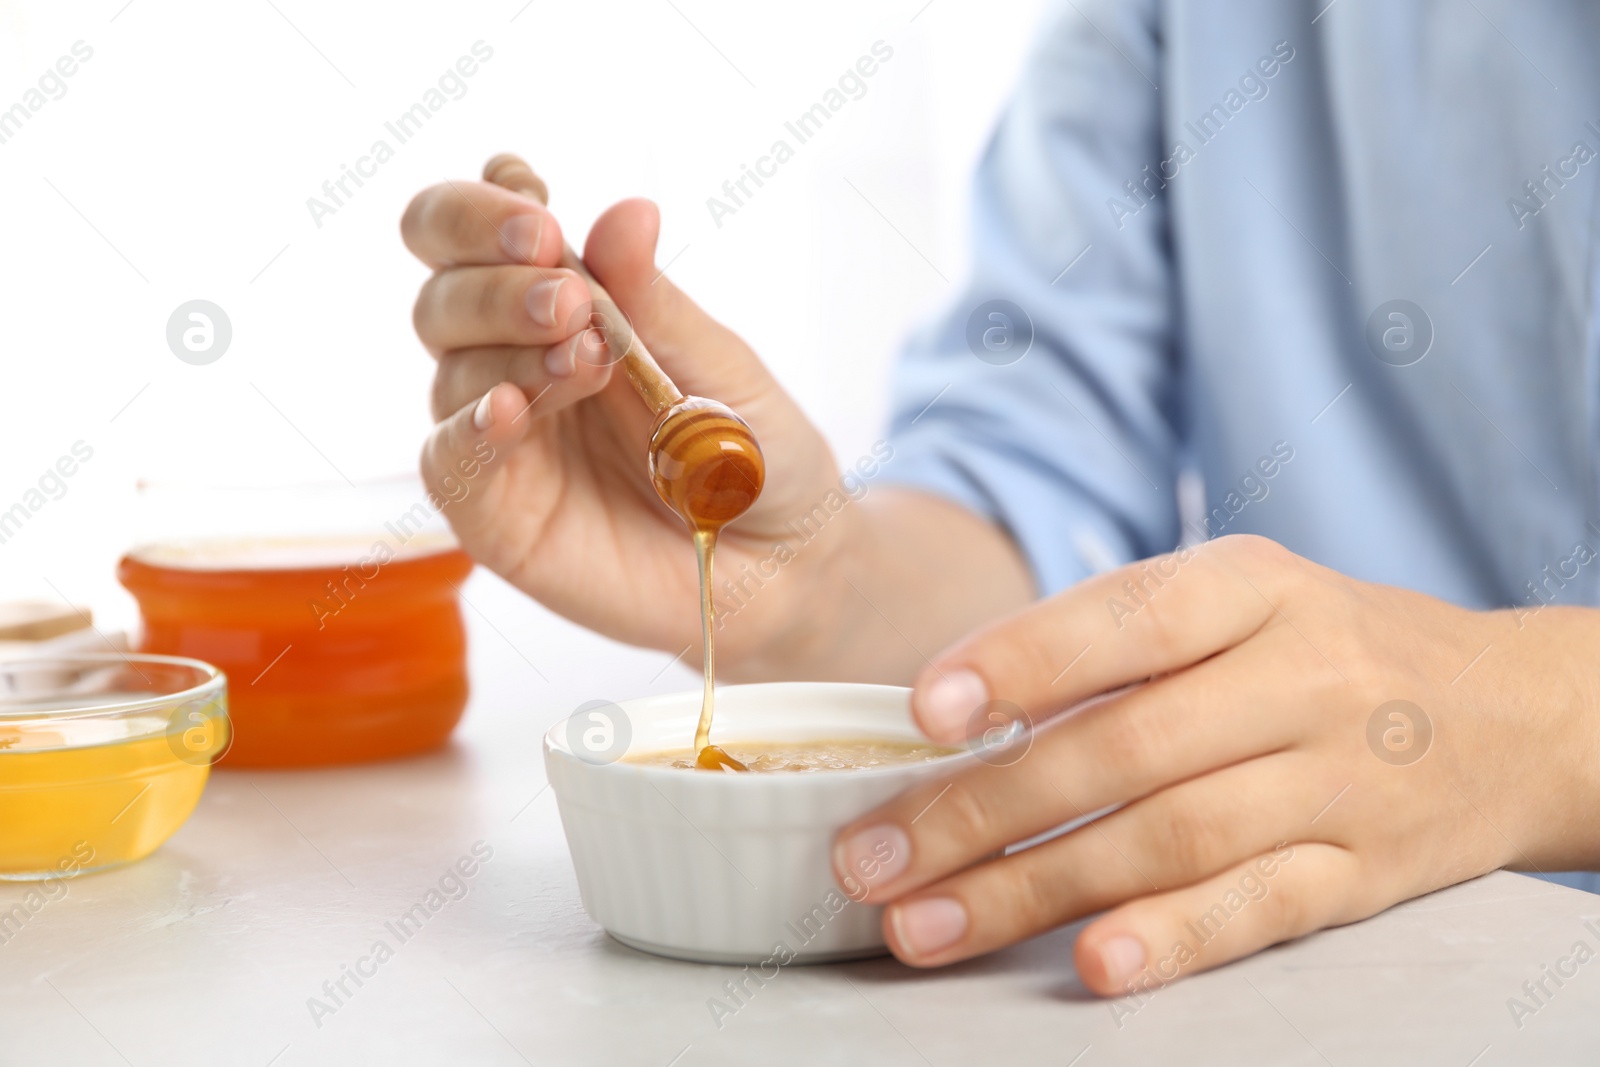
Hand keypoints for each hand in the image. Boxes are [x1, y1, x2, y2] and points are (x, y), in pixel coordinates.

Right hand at [400, 175, 839, 659]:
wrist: (785, 564)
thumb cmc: (755, 453)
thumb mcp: (721, 368)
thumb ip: (658, 304)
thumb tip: (627, 212)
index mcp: (563, 305)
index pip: (477, 233)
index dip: (484, 206)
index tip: (535, 200)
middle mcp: (515, 362)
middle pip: (444, 293)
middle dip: (497, 278)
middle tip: (572, 296)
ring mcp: (501, 438)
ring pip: (449, 370)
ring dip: (507, 347)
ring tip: (586, 356)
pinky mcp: (497, 516)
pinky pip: (450, 463)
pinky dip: (469, 430)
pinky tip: (510, 410)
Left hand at [832, 535, 1599, 994]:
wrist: (1509, 713)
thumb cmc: (1322, 647)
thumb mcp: (1238, 600)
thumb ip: (1115, 639)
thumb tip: (956, 712)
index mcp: (1252, 586)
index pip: (1126, 620)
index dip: (1021, 663)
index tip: (924, 714)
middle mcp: (1301, 676)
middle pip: (1126, 748)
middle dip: (984, 810)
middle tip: (874, 856)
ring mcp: (1338, 781)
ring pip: (1171, 838)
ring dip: (1035, 889)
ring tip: (927, 924)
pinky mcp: (1363, 874)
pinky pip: (1258, 908)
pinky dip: (1171, 939)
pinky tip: (1091, 964)